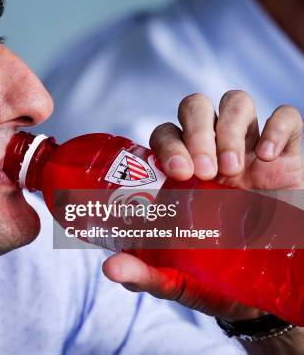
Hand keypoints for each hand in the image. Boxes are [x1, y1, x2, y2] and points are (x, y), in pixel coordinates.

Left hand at [102, 90, 303, 320]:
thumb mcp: (175, 279)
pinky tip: (268, 160)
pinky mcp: (288, 159)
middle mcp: (212, 154)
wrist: (264, 293)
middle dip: (197, 131)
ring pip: (236, 102)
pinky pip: (286, 116)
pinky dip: (277, 128)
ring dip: (231, 127)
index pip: (165, 133)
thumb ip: (143, 274)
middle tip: (206, 172)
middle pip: (195, 107)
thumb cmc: (212, 278)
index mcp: (181, 174)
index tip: (179, 173)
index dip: (168, 143)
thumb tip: (110, 268)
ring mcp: (250, 152)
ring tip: (234, 169)